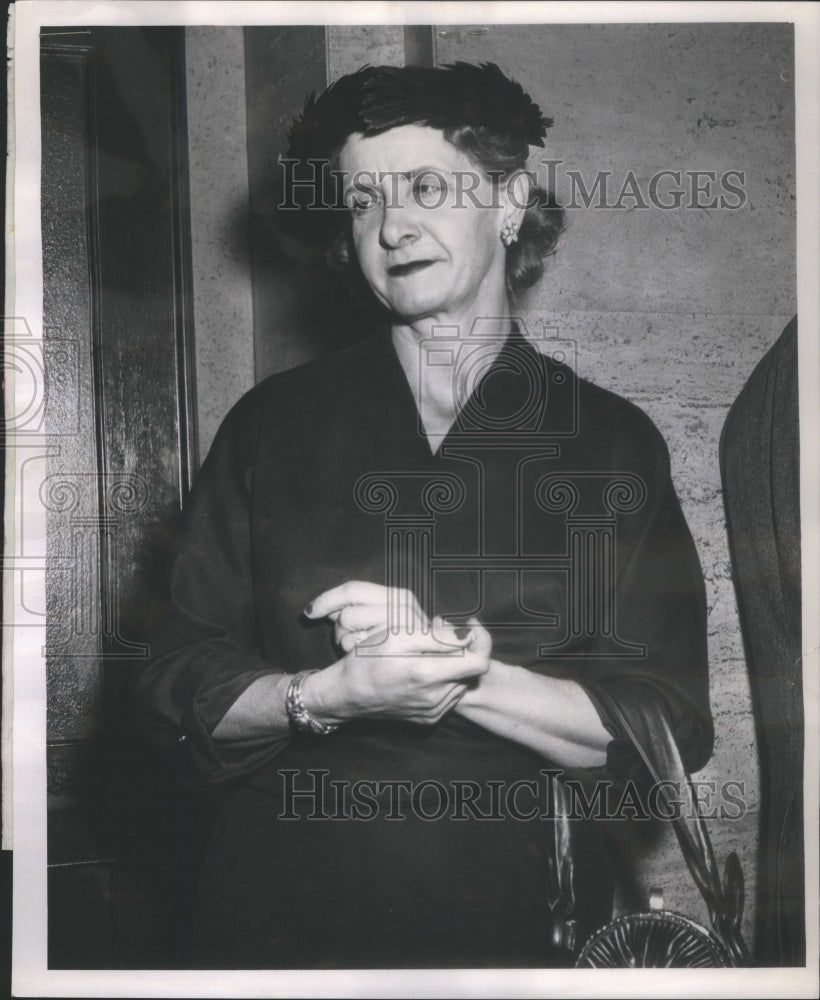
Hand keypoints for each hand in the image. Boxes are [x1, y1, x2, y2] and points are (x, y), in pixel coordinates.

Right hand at [303, 582, 491, 724]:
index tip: (470, 624)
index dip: (481, 640)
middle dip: (464, 649)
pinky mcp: (428, 719)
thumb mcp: (396, 635)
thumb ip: (436, 635)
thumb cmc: (366, 660)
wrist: (346, 694)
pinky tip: (425, 670)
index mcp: (428, 675)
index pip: (479, 662)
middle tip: (442, 634)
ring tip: (430, 652)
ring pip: (462, 682)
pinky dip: (444, 680)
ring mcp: (433, 711)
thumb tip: (467, 634)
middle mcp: (435, 698)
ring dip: (455, 665)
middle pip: (472, 671)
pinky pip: (449, 696)